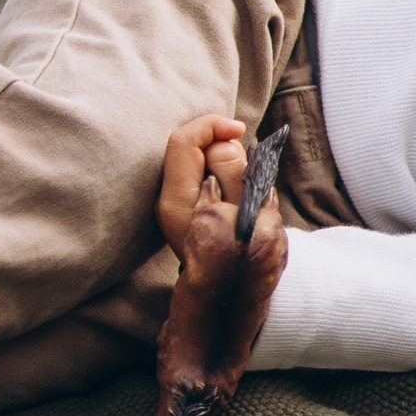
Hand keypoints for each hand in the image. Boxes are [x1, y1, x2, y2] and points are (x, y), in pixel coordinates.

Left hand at [157, 114, 247, 253]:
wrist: (234, 290)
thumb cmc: (246, 252)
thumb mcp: (249, 211)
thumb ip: (233, 172)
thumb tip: (221, 144)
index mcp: (177, 201)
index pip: (184, 141)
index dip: (212, 126)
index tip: (239, 129)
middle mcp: (166, 199)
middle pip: (190, 146)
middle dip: (222, 146)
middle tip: (246, 175)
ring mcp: (172, 202)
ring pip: (196, 157)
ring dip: (223, 160)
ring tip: (242, 190)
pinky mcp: (182, 204)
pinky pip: (200, 171)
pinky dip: (220, 171)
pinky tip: (233, 192)